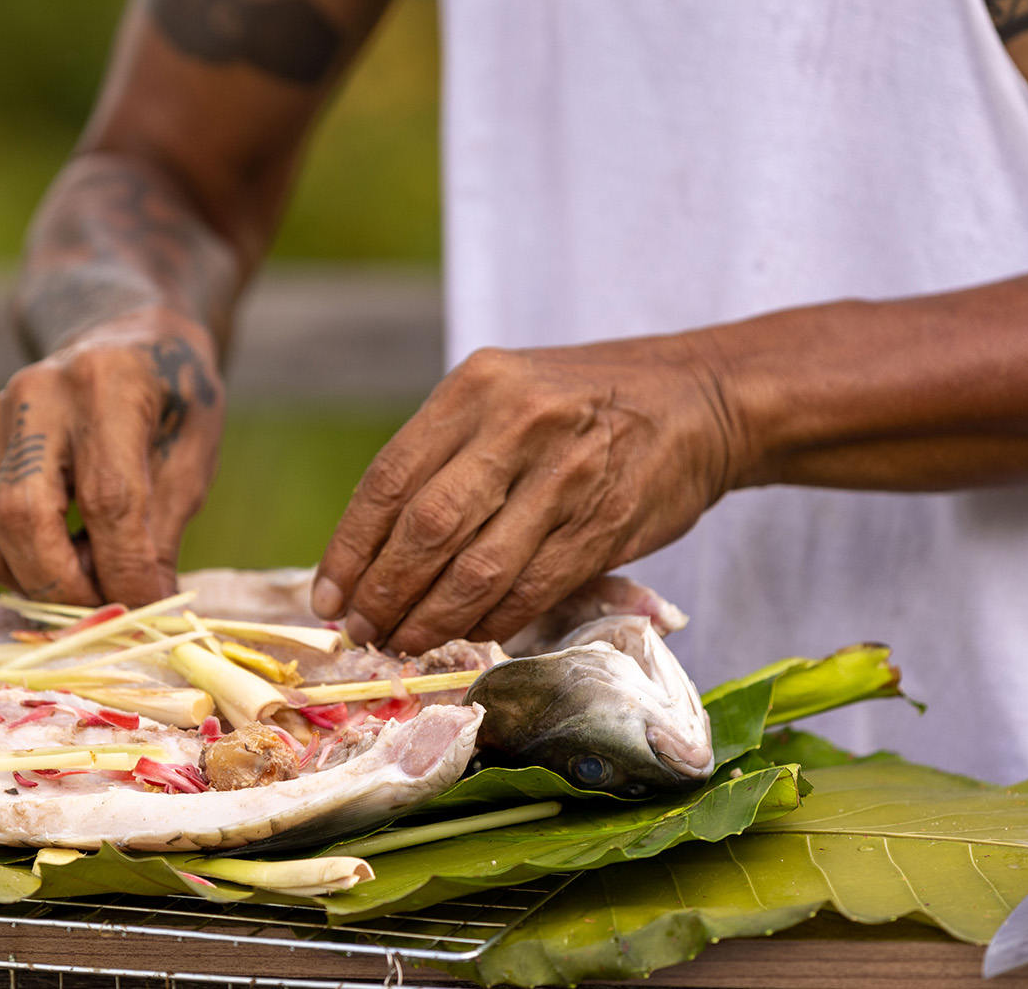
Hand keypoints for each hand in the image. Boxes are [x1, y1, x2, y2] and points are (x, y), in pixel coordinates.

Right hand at [0, 307, 224, 606]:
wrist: (121, 338)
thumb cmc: (170, 401)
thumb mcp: (193, 454)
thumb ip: (162, 530)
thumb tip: (141, 610)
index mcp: (107, 383)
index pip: (106, 498)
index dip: (124, 569)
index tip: (147, 610)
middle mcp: (36, 393)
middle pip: (24, 518)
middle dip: (65, 588)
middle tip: (108, 610)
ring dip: (43, 583)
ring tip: (95, 574)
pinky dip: (26, 558)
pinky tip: (68, 538)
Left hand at [310, 337, 745, 653]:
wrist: (698, 399)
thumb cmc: (582, 402)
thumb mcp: (505, 394)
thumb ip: (446, 455)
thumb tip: (372, 550)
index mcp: (477, 386)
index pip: (390, 479)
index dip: (351, 548)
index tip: (330, 595)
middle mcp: (518, 423)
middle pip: (426, 529)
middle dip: (384, 592)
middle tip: (363, 630)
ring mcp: (567, 475)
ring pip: (476, 569)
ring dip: (430, 619)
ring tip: (403, 642)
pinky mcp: (606, 523)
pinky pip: (531, 589)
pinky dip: (490, 621)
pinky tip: (467, 634)